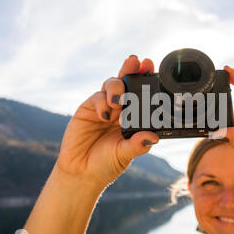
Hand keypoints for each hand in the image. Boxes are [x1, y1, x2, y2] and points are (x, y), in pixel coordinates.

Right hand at [56, 56, 158, 186]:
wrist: (81, 172)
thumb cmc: (106, 164)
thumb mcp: (124, 155)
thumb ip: (137, 145)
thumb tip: (153, 138)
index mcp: (134, 117)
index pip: (142, 95)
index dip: (146, 79)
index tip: (151, 66)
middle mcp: (121, 109)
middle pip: (127, 82)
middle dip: (132, 69)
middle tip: (138, 61)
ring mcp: (104, 106)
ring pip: (112, 85)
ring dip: (117, 88)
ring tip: (119, 101)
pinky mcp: (88, 108)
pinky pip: (97, 97)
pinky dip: (103, 102)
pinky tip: (105, 115)